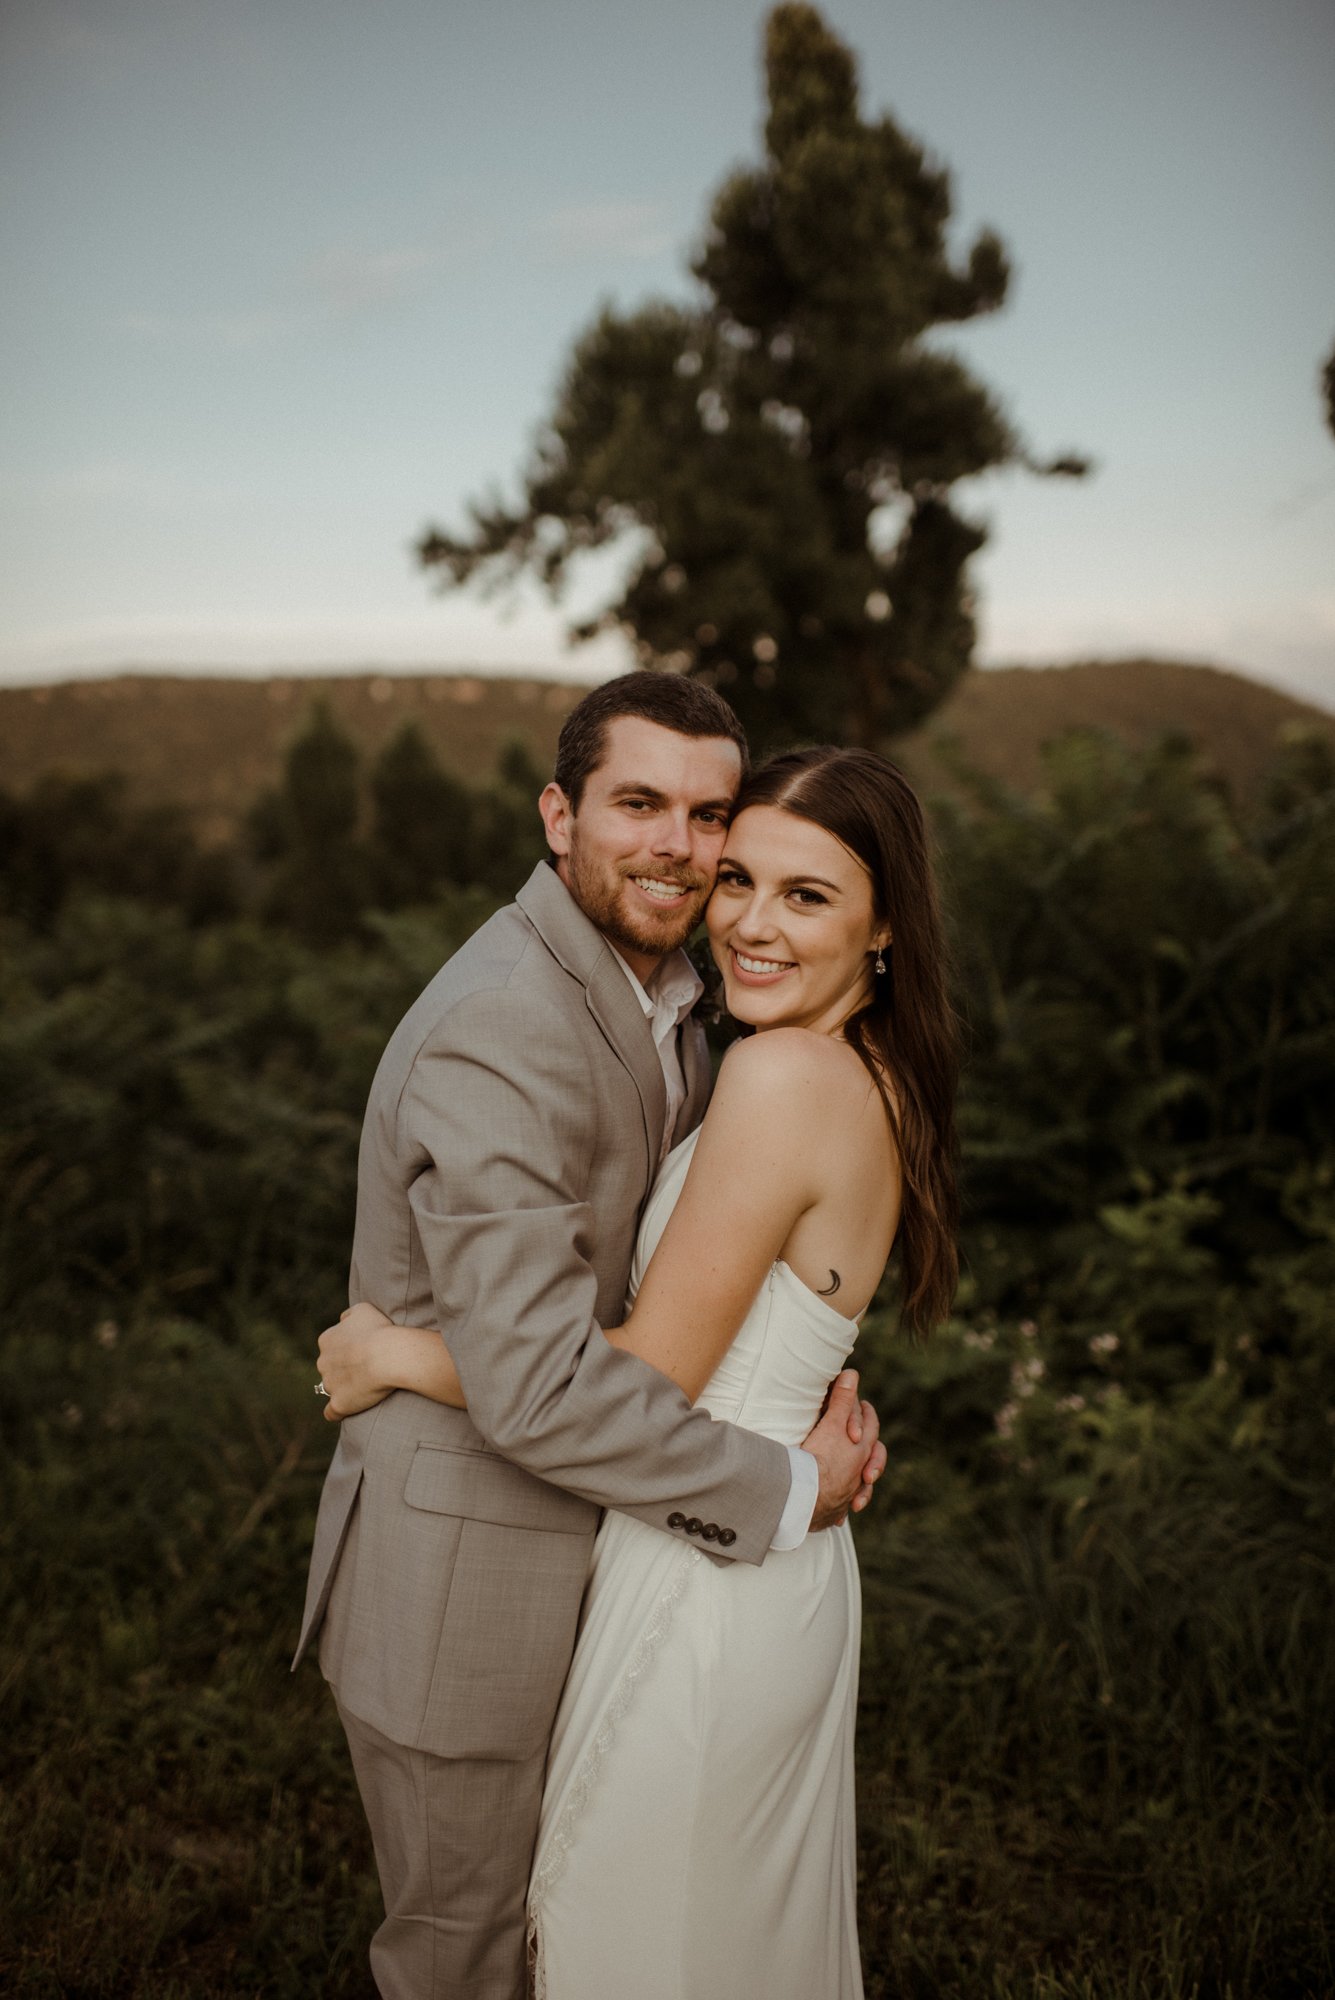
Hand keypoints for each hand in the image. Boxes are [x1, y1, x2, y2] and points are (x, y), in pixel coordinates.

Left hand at [316, 1301, 396, 1421]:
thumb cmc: (379, 1330)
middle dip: (344, 1369)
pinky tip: (347, 1411)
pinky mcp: (339, 1403)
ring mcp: (330, 1384)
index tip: (364, 1352)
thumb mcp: (363, 1309)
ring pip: (332, 1388)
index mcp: (326, 1340)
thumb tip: (343, 1321)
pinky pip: (331, 1413)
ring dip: (345, 1388)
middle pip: (330, 1368)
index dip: (347, 1351)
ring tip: (367, 1388)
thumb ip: (348, 1316)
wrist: (388, 1354)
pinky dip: (337, 1412)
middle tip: (368, 1369)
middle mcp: (323, 1362)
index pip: (331, 1347)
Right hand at [800, 1371, 886, 1529]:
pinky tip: (842, 1506)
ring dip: (863, 1480)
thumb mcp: (831, 1425)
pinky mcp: (834, 1511)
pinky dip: (844, 1503)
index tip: (862, 1404)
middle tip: (861, 1434)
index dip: (865, 1412)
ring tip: (863, 1477)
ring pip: (863, 1485)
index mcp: (861, 1450)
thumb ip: (842, 1400)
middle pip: (872, 1455)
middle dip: (869, 1442)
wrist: (806, 1499)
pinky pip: (843, 1507)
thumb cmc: (818, 1460)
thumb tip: (852, 1374)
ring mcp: (848, 1494)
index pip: (870, 1426)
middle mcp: (860, 1472)